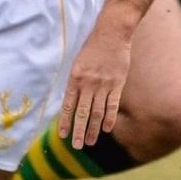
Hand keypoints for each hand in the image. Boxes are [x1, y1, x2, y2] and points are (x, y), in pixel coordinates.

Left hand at [58, 18, 131, 148]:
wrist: (112, 33)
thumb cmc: (92, 47)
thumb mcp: (78, 63)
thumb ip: (75, 82)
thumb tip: (71, 102)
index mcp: (75, 77)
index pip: (68, 105)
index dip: (65, 121)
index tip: (63, 135)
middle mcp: (88, 83)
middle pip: (83, 113)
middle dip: (79, 131)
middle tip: (77, 146)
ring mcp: (104, 85)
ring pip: (97, 112)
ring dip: (94, 129)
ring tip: (90, 142)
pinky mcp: (117, 84)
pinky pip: (112, 105)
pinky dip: (109, 118)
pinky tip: (106, 130)